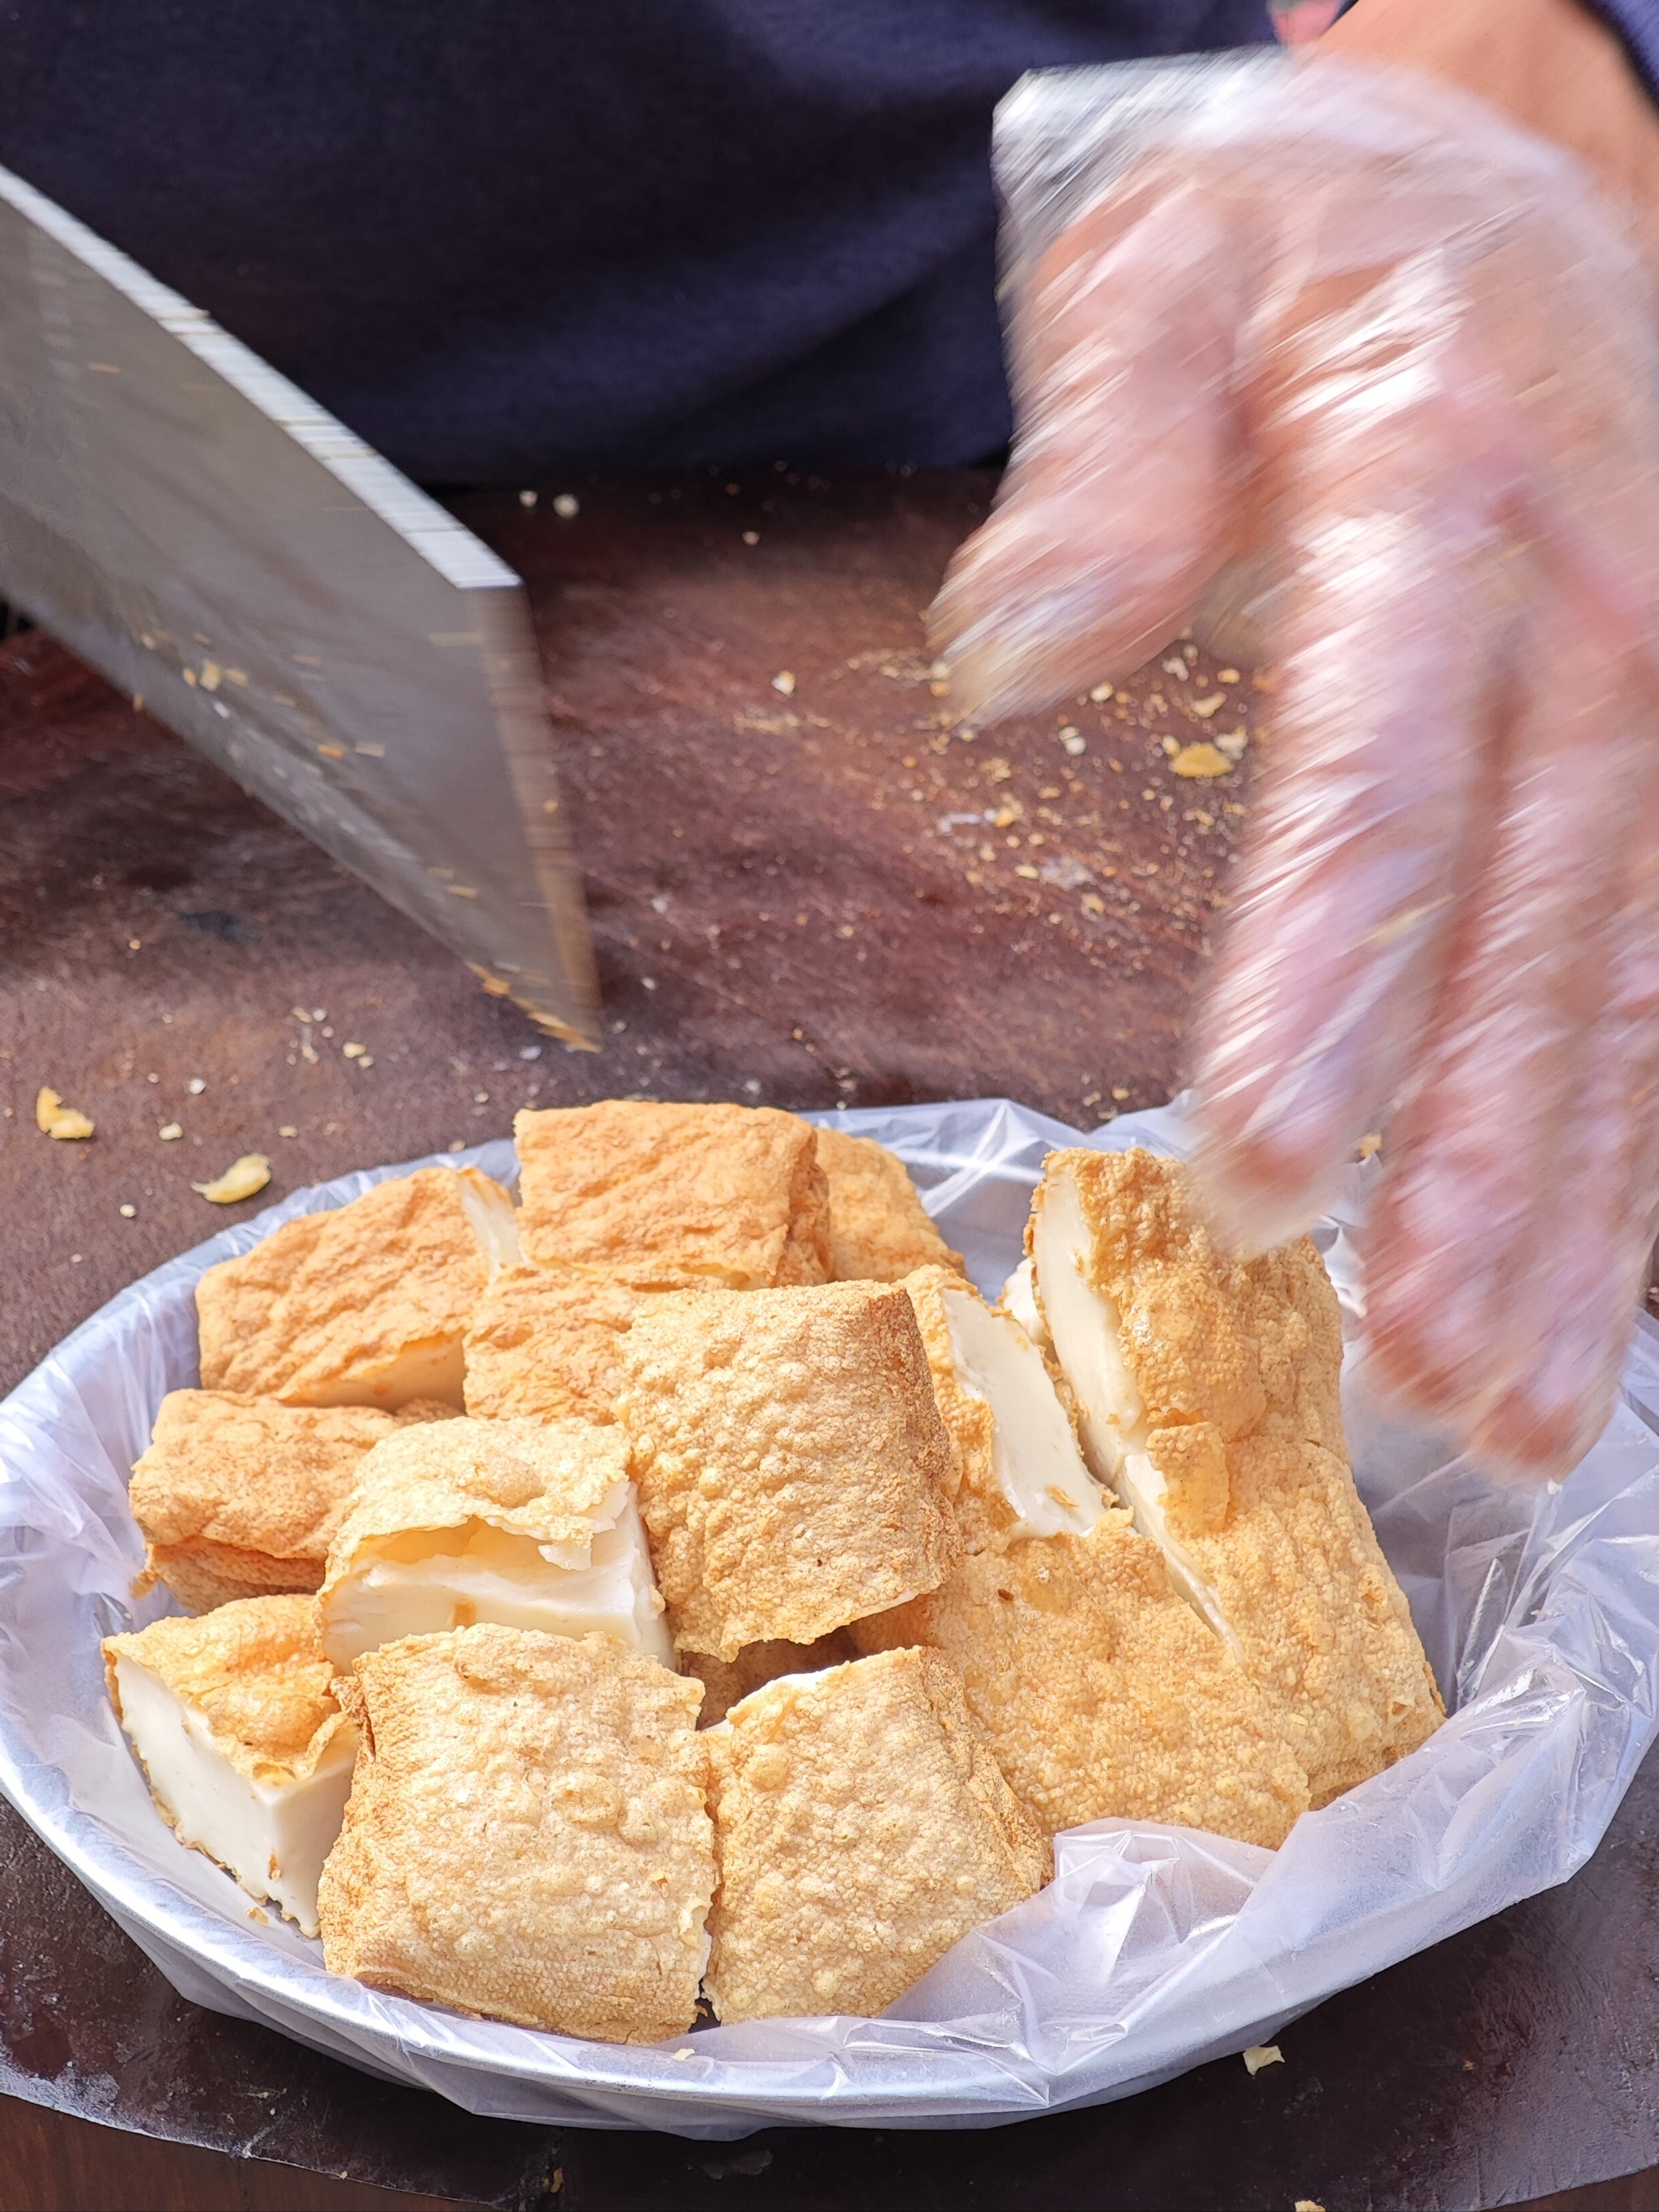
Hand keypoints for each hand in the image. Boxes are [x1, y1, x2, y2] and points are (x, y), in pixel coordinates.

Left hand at [931, 30, 1658, 1477]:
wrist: (1485, 189)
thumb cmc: (1294, 249)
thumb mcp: (1160, 278)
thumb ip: (1102, 460)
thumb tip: (1009, 650)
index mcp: (1440, 495)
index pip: (1384, 776)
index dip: (1328, 983)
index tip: (1261, 1166)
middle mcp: (1583, 616)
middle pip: (1538, 923)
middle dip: (1481, 1162)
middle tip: (1423, 1366)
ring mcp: (1648, 696)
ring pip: (1628, 984)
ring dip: (1577, 1210)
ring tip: (1513, 1406)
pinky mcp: (1654, 757)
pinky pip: (1656, 968)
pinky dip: (1626, 1150)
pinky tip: (1582, 1302)